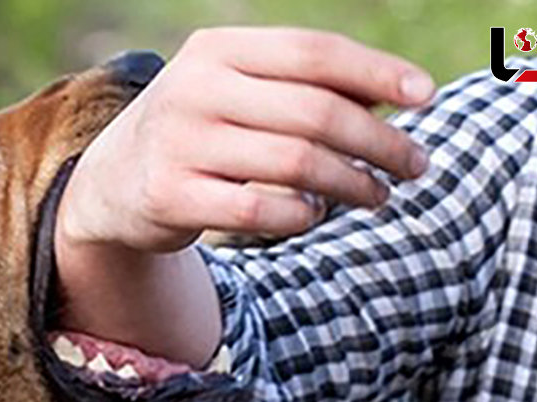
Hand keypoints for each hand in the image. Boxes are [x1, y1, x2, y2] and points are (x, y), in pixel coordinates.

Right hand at [51, 28, 435, 367]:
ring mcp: (179, 144)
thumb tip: (399, 95)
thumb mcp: (236, 90)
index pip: (313, 52)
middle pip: (315, 112)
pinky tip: (314, 214)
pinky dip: (301, 215)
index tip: (426, 97)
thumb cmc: (198, 130)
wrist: (110, 183)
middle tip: (415, 165)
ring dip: (353, 184)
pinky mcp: (170, 196)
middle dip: (379, 141)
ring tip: (379, 195)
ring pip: (296, 164)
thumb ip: (302, 86)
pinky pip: (262, 209)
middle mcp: (194, 90)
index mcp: (216, 50)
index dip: (377, 72)